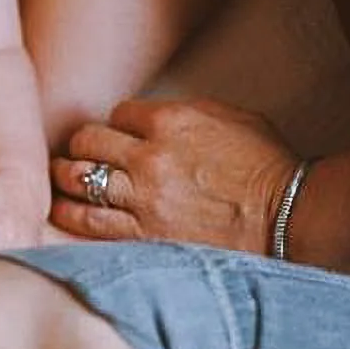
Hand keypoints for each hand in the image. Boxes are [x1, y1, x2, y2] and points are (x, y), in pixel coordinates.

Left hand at [53, 96, 299, 253]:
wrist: (287, 216)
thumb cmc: (267, 165)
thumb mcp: (230, 116)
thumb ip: (186, 112)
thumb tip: (155, 118)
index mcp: (171, 121)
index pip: (119, 113)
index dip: (118, 124)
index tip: (122, 136)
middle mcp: (149, 157)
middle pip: (88, 141)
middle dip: (83, 146)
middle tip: (82, 154)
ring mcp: (143, 199)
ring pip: (78, 179)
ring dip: (65, 176)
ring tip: (62, 179)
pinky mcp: (143, 236)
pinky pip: (89, 223)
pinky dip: (70, 214)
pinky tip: (62, 210)